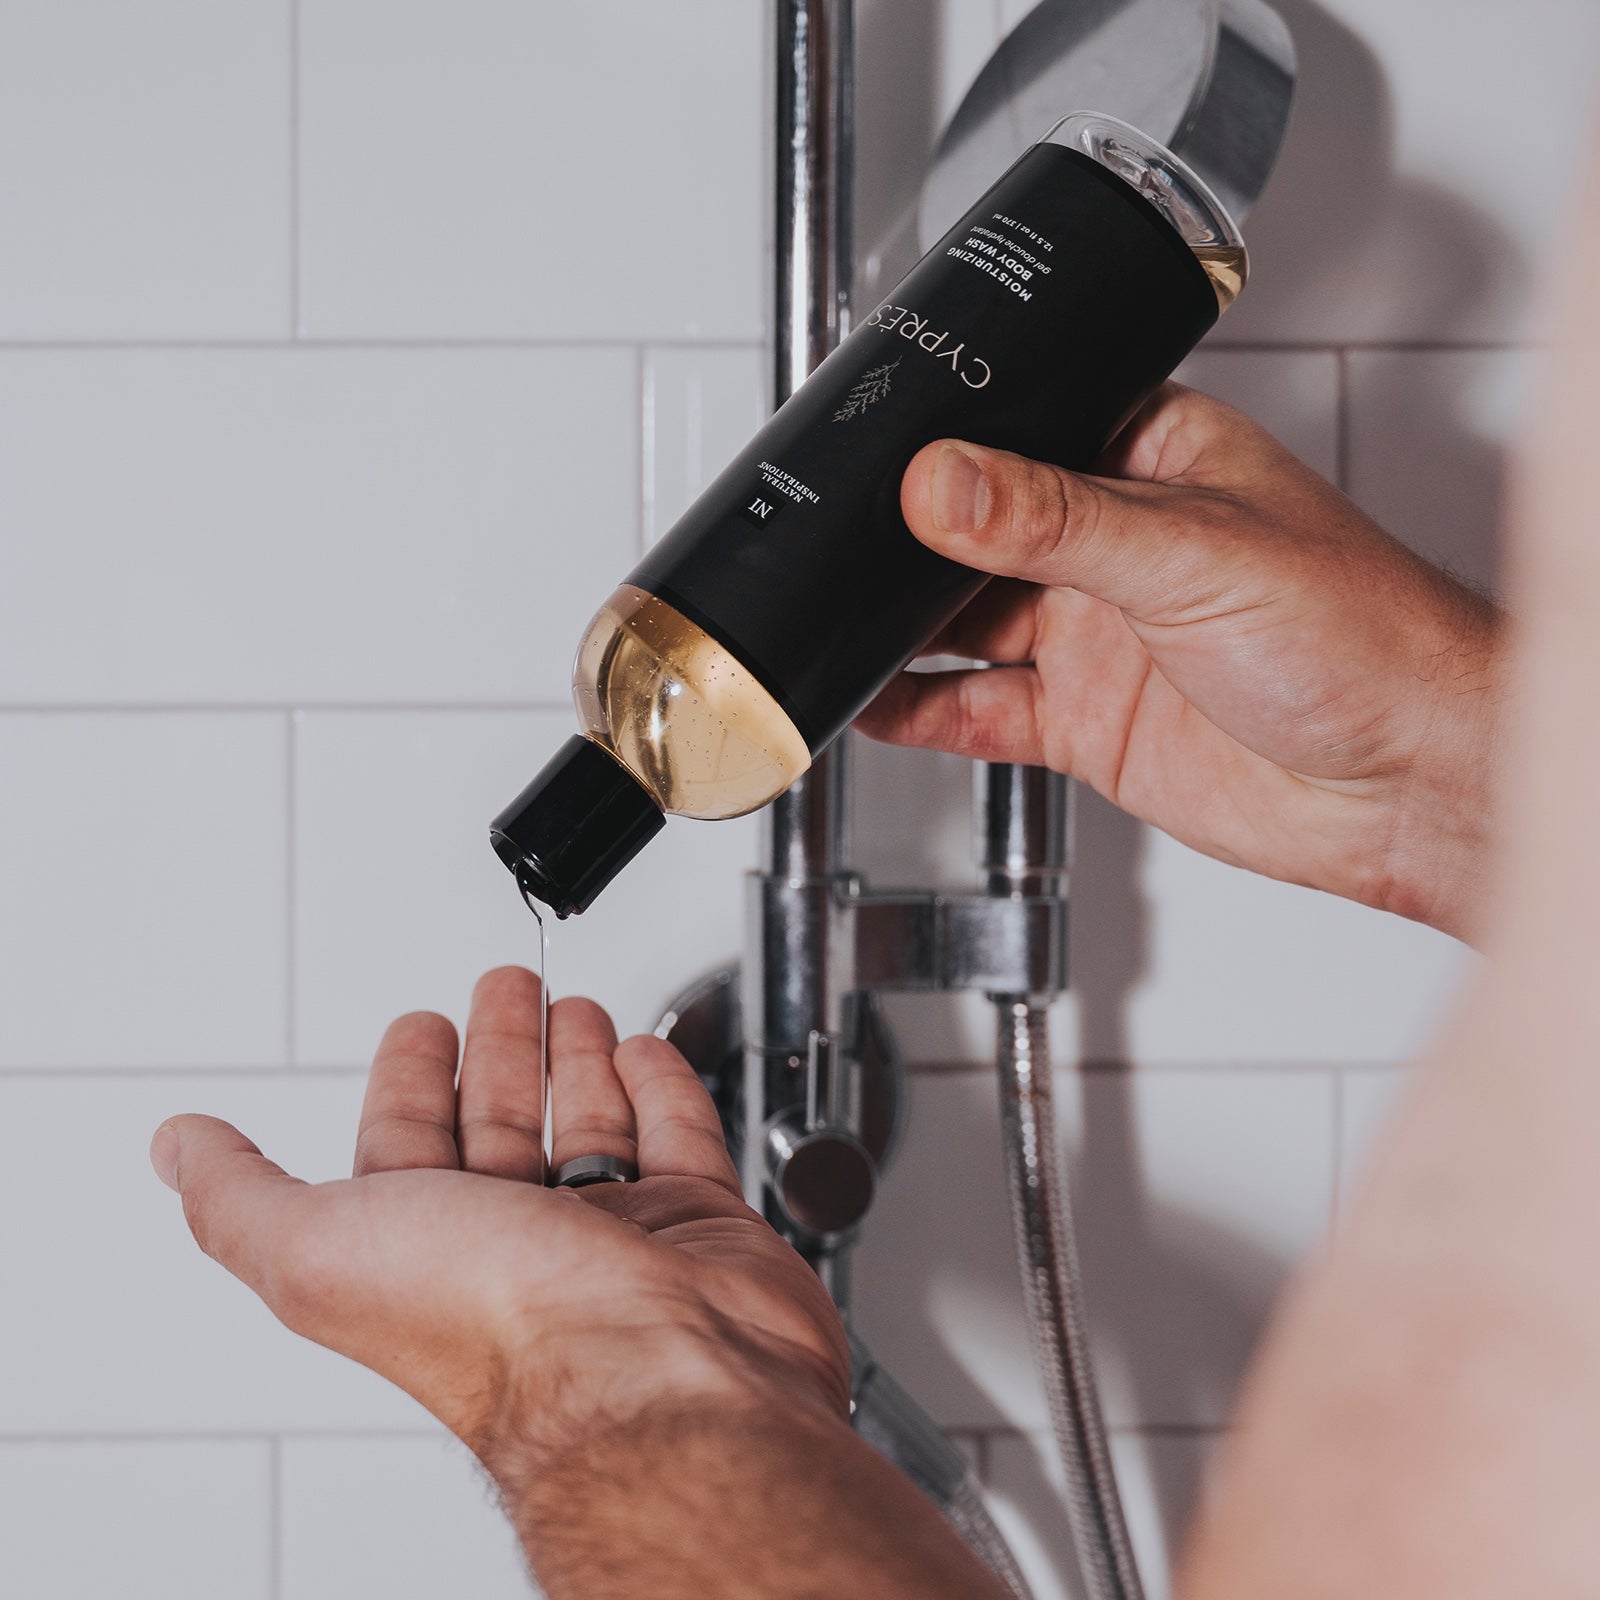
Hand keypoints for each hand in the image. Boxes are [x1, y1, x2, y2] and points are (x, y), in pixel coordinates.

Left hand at [149, 968, 848, 1487]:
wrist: (654, 1374)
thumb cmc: (495, 1328)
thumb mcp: (317, 1248)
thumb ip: (239, 1197)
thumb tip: (175, 1149)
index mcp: (429, 1248)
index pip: (408, 1141)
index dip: (409, 1076)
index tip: (419, 1023)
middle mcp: (520, 1245)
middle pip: (503, 1121)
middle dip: (500, 1046)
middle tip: (504, 988)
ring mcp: (615, 1236)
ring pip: (589, 1124)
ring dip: (577, 1056)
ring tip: (574, 1008)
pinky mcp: (698, 1223)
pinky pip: (677, 1135)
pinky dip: (659, 1087)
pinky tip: (643, 1051)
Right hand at [859, 384, 1502, 937]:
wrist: (1408, 787)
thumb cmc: (1365, 637)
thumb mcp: (1191, 552)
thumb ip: (1054, 520)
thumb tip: (942, 483)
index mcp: (1151, 462)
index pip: (1021, 434)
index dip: (943, 444)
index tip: (866, 456)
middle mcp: (1115, 546)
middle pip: (976, 535)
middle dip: (905, 543)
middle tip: (824, 544)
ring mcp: (1095, 636)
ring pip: (966, 625)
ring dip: (899, 629)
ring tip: (826, 620)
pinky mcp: (1086, 721)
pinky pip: (979, 711)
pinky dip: (922, 711)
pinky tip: (872, 700)